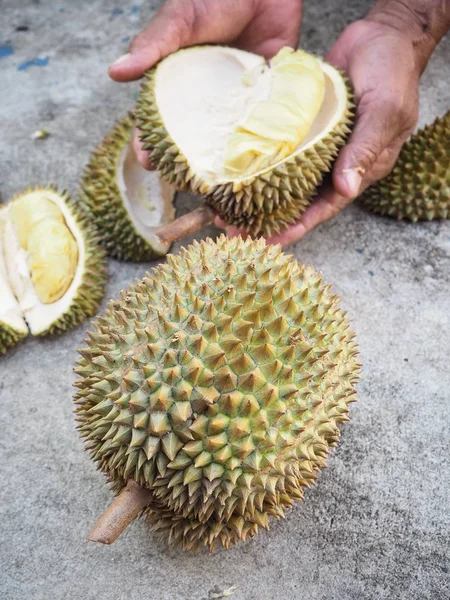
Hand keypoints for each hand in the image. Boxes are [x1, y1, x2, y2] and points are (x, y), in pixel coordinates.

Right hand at [108, 0, 302, 167]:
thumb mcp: (181, 18)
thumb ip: (153, 45)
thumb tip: (116, 72)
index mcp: (180, 84)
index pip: (160, 120)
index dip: (151, 142)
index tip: (147, 161)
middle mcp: (208, 99)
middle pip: (193, 139)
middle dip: (186, 163)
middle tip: (182, 181)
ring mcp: (237, 103)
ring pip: (227, 140)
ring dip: (223, 163)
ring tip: (218, 185)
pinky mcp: (268, 101)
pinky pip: (263, 127)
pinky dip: (259, 145)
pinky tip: (256, 167)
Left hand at [220, 19, 421, 244]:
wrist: (382, 36)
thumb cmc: (392, 73)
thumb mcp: (385, 111)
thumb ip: (365, 150)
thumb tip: (345, 190)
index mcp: (360, 169)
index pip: (324, 208)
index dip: (296, 227)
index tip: (267, 242)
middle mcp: (334, 163)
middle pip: (298, 199)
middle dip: (267, 217)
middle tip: (233, 229)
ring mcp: (317, 146)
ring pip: (284, 177)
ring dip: (257, 193)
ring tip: (225, 207)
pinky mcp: (302, 127)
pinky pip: (278, 149)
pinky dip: (259, 161)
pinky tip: (235, 169)